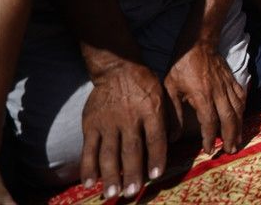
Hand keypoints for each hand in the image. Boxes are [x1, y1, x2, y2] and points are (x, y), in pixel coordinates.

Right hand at [80, 60, 166, 199]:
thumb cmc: (144, 85)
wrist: (118, 68)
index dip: (156, 157)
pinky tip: (90, 182)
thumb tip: (173, 141)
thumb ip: (166, 119)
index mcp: (151, 111)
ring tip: (113, 193)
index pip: (156, 138)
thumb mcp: (162, 96)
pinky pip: (89, 148)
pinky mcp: (91, 124)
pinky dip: (88, 166)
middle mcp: (130, 118)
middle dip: (132, 173)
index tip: (155, 175)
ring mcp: (109, 122)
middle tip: (132, 192)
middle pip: (132, 150)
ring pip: (109, 153)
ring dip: (111, 175)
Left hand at [163, 43, 245, 156]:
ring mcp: (228, 86)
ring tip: (238, 140)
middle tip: (231, 150)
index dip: (209, 137)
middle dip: (230, 136)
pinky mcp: (233, 80)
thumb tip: (173, 137)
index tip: (209, 150)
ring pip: (238, 109)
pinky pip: (242, 97)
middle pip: (229, 118)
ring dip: (239, 126)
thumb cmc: (181, 65)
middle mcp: (219, 92)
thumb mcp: (170, 88)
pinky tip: (242, 118)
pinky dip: (243, 109)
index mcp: (202, 95)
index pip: (209, 121)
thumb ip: (174, 113)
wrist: (198, 43)